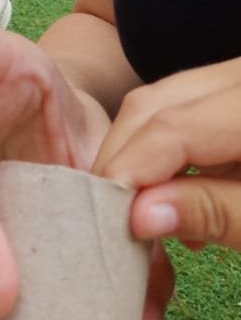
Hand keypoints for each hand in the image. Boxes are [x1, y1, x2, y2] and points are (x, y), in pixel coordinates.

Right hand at [94, 59, 240, 319]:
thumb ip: (217, 212)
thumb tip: (140, 215)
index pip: (171, 127)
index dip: (128, 170)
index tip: (101, 217)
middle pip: (158, 103)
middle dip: (124, 158)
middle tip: (104, 219)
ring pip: (168, 100)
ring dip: (143, 153)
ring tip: (138, 213)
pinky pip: (192, 106)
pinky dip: (171, 147)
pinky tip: (179, 195)